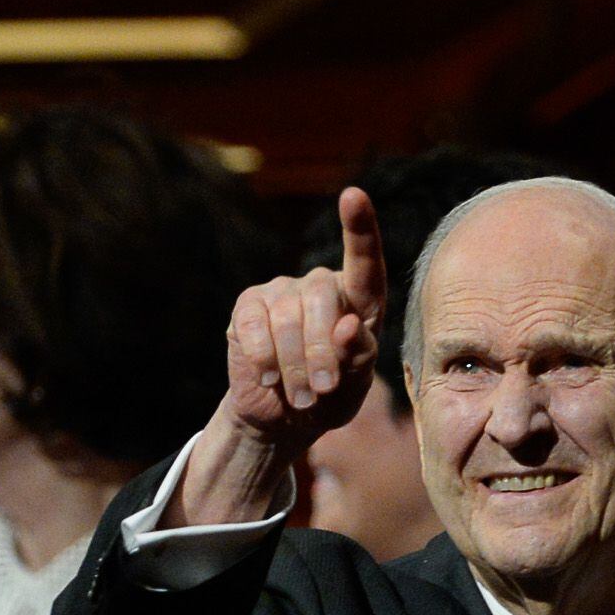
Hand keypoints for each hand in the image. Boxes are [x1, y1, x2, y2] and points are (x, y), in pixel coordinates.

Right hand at [172, 188, 386, 527]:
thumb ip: (359, 357)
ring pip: (287, 318)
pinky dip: (264, 360)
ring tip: (300, 397)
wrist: (282, 417)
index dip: (359, 228)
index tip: (353, 196)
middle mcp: (321, 286)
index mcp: (359, 300)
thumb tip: (348, 327)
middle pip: (321, 300)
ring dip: (294, 366)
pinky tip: (269, 379)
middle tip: (321, 389)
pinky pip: (254, 326)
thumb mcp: (354, 384)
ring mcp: (282, 292)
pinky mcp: (249, 307)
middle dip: (322, 350)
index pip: (365, 261)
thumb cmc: (329, 396)